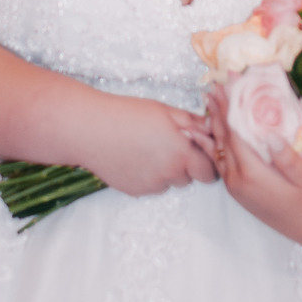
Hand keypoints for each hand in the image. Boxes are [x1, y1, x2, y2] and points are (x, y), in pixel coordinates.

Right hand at [80, 95, 216, 196]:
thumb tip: (210, 128)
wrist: (91, 129)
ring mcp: (151, 186)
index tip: (198, 152)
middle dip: (185, 165)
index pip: (209, 172)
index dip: (206, 162)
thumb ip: (192, 123)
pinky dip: (147, 176)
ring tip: (148, 149)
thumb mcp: (165, 111)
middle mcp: (169, 175)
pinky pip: (150, 187)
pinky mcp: (134, 191)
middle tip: (169, 146)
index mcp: (181, 154)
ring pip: (169, 183)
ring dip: (166, 172)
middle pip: (189, 178)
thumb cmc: (128, 114)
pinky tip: (134, 157)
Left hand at [208, 87, 301, 253]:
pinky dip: (213, 144)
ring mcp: (235, 187)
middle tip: (213, 86)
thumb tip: (270, 134)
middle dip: (218, 110)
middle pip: (223, 138)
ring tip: (208, 102)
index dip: (230, 106)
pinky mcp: (238, 191)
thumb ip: (287, 158)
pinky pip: (219, 162)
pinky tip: (208, 134)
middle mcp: (237, 180)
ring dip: (214, 125)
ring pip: (218, 150)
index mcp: (252, 174)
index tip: (227, 84)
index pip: (235, 133)